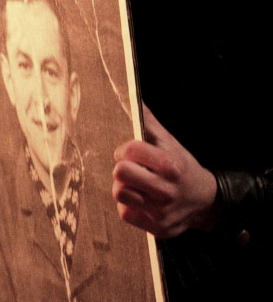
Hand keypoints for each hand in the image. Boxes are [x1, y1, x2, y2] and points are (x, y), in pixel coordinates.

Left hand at [112, 104, 217, 237]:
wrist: (205, 201)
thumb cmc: (181, 167)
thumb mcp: (169, 142)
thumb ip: (148, 122)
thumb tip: (133, 98)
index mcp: (170, 165)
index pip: (129, 151)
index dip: (124, 150)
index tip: (130, 153)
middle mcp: (166, 189)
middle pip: (120, 173)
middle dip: (122, 169)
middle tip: (130, 170)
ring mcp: (161, 211)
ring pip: (119, 194)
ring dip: (123, 188)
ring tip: (135, 185)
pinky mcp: (156, 227)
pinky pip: (125, 213)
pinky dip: (129, 206)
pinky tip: (141, 201)